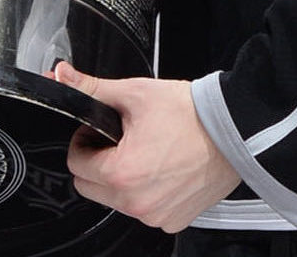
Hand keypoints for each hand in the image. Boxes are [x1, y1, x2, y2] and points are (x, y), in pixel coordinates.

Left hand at [56, 61, 240, 231]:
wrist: (235, 130)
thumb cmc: (191, 114)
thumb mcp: (135, 93)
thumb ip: (91, 88)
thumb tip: (61, 76)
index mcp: (121, 174)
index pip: (75, 165)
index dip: (83, 142)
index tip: (98, 131)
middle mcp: (137, 202)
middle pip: (90, 188)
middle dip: (97, 163)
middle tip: (119, 141)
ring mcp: (157, 215)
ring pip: (116, 202)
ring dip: (120, 180)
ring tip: (144, 152)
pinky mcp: (174, 220)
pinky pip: (145, 211)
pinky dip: (146, 194)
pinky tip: (161, 169)